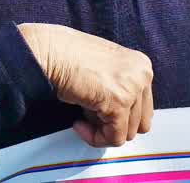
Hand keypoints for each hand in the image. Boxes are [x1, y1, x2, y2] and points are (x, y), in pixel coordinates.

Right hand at [19, 23, 153, 147]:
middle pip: (140, 122)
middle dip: (113, 125)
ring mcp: (132, 88)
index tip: (96, 113)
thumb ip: (117, 85)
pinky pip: (114, 137)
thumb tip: (116, 115)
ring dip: (102, 130)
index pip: (143, 107)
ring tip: (81, 115)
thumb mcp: (102, 66)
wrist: (47, 51)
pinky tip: (78, 123)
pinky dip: (95, 138)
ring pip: (127, 132)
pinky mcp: (118, 102)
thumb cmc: (63, 54)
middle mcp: (142, 75)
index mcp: (140, 65)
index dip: (118, 115)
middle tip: (89, 116)